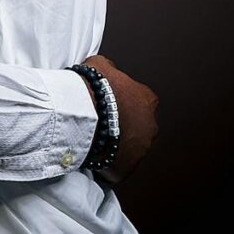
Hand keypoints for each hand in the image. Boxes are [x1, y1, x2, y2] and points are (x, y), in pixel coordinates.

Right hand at [83, 55, 158, 184]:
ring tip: (96, 136)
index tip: (110, 102)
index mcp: (147, 99)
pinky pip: (118, 164)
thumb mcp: (99, 65)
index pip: (140, 100)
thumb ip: (109, 69)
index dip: (123, 101)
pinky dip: (108, 160)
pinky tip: (93, 152)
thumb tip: (109, 70)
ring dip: (117, 142)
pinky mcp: (128, 168)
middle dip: (123, 124)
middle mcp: (150, 125)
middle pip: (138, 125)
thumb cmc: (93, 87)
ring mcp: (141, 149)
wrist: (83, 113)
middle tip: (103, 120)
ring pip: (130, 146)